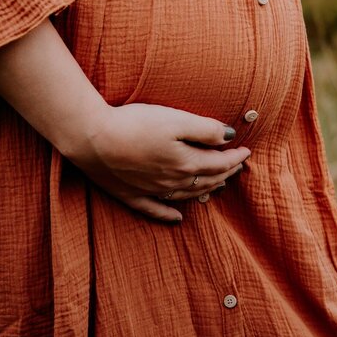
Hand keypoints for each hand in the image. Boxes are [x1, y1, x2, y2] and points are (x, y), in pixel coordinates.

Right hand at [63, 102, 250, 222]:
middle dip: (225, 173)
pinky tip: (177, 217)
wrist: (91, 138)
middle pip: (206, 180)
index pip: (219, 163)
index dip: (235, 157)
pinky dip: (169, 214)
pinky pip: (155, 210)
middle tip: (236, 166)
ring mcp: (151, 191)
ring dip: (204, 190)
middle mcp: (172, 181)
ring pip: (186, 195)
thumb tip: (230, 137)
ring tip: (216, 185)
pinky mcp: (130, 194)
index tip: (246, 150)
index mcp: (186, 163)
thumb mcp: (175, 119)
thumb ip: (205, 129)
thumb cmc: (134, 124)